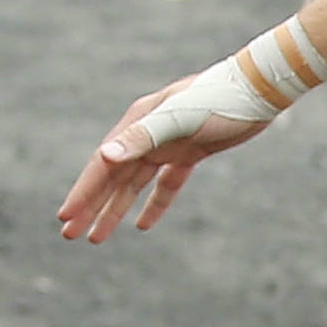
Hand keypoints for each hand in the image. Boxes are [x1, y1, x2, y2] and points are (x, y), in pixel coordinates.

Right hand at [55, 74, 268, 242]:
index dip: (83, 191)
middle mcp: (149, 133)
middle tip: (69, 235)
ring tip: (96, 238)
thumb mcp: (180, 117)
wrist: (261, 88)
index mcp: (140, 121)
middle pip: (113, 176)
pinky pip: (167, 183)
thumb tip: (104, 156)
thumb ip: (143, 137)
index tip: (65, 218)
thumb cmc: (220, 98)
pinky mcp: (192, 151)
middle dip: (91, 206)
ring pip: (135, 183)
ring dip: (115, 209)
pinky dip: (155, 203)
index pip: (103, 163)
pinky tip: (143, 225)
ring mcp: (170, 143)